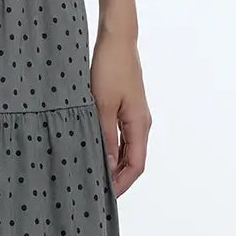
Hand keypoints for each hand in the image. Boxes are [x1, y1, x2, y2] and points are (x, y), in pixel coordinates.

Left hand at [90, 26, 149, 196]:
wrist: (117, 40)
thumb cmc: (110, 68)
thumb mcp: (102, 105)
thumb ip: (106, 137)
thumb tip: (108, 166)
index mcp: (139, 125)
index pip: (136, 166)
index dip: (122, 184)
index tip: (105, 195)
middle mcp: (141, 123)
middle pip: (134, 161)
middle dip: (118, 178)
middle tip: (96, 189)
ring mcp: (135, 116)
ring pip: (128, 150)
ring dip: (114, 164)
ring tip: (94, 174)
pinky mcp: (127, 108)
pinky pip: (122, 137)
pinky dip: (111, 149)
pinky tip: (96, 152)